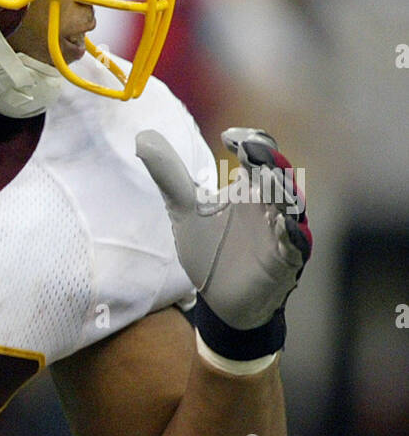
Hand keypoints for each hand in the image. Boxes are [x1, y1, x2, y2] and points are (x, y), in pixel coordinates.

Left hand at [136, 128, 310, 356]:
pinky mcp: (287, 259)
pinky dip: (290, 232)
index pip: (257, 155)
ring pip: (291, 205)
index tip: (228, 137)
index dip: (248, 143)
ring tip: (269, 177)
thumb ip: (169, 176)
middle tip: (253, 149)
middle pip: (278, 175)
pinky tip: (282, 223)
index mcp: (250, 186)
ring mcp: (282, 230)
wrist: (219, 298)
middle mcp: (271, 203)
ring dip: (282, 192)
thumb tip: (142, 137)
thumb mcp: (184, 210)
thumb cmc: (210, 248)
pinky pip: (295, 243)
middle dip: (268, 161)